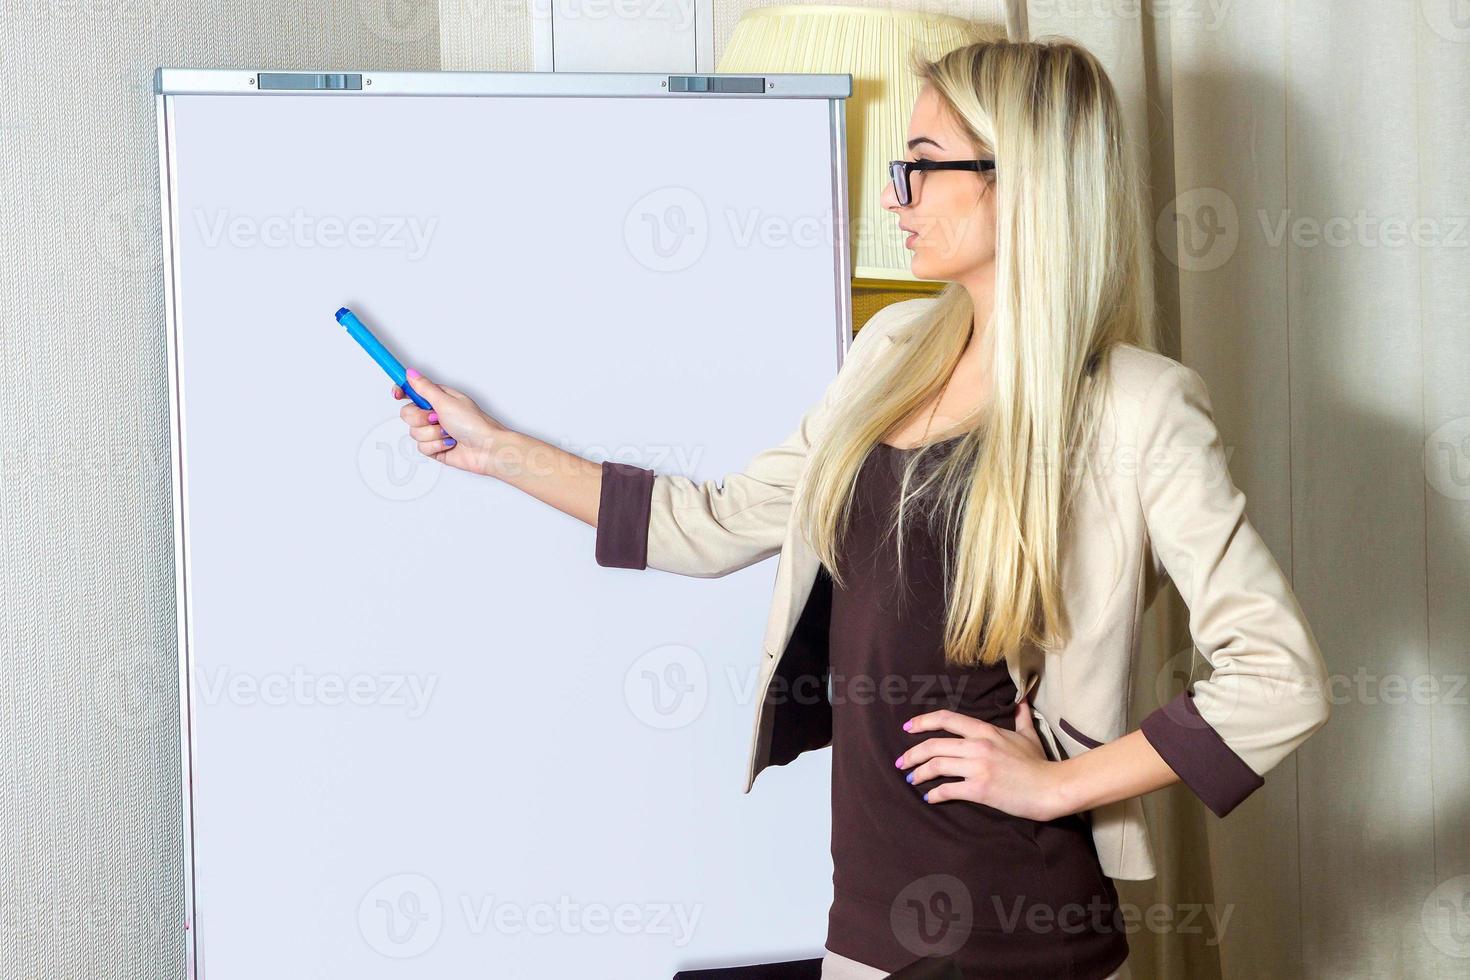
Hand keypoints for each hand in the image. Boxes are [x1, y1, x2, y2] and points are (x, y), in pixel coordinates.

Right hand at [393, 368, 509, 476]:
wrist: (488, 450)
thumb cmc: (475, 424)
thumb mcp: (447, 401)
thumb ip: (424, 388)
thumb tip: (410, 373)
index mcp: (439, 398)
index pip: (413, 391)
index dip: (402, 391)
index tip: (396, 393)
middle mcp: (436, 414)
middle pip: (408, 414)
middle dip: (421, 419)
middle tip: (437, 418)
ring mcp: (435, 431)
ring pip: (414, 432)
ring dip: (432, 434)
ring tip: (449, 433)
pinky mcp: (436, 447)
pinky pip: (422, 447)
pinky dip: (436, 446)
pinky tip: (450, 444)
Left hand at [894, 702, 1067, 821]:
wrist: (1051, 787)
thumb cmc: (1039, 763)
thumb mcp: (1028, 734)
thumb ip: (1020, 716)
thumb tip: (1022, 699)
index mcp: (985, 730)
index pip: (946, 719)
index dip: (923, 722)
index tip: (907, 727)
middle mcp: (978, 745)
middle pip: (934, 744)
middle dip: (912, 754)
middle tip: (901, 762)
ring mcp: (978, 767)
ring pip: (937, 765)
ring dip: (919, 773)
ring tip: (911, 779)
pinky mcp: (980, 789)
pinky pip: (948, 789)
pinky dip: (935, 794)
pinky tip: (930, 798)